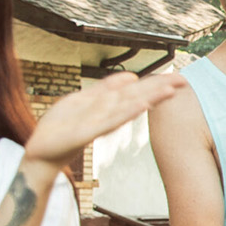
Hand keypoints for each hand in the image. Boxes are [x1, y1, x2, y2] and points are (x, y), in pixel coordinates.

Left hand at [25, 72, 185, 170]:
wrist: (42, 149)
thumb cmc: (62, 126)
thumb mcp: (83, 99)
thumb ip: (106, 88)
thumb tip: (131, 76)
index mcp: (107, 105)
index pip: (136, 90)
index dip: (156, 83)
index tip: (177, 77)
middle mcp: (108, 114)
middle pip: (137, 97)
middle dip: (159, 89)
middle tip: (184, 81)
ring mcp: (99, 123)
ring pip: (128, 107)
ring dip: (149, 99)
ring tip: (169, 91)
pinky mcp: (88, 132)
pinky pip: (110, 121)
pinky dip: (126, 113)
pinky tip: (141, 106)